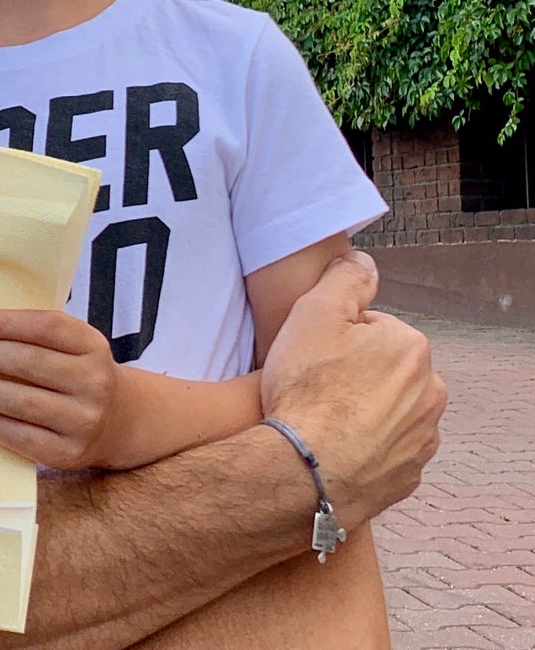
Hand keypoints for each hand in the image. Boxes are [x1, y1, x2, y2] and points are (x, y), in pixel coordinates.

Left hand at [0, 308, 125, 469]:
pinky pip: (19, 435)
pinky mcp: (68, 453)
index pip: (45, 327)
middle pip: (28, 362)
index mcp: (93, 345)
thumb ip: (34, 332)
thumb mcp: (72, 344)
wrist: (117, 421)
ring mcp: (83, 420)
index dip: (3, 323)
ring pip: (21, 400)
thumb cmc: (77, 372)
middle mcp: (93, 382)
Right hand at [261, 250, 446, 529]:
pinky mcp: (408, 475)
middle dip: (354, 372)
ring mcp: (422, 438)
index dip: (335, 338)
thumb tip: (364, 261)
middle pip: (382, 368)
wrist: (306, 471)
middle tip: (315, 385)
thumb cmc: (308, 388)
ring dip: (360, 409)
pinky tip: (334, 445)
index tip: (314, 355)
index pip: (371, 328)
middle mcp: (430, 392)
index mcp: (411, 347)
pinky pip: (384, 448)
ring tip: (321, 419)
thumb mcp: (315, 311)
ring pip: (386, 408)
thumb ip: (345, 278)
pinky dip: (363, 445)